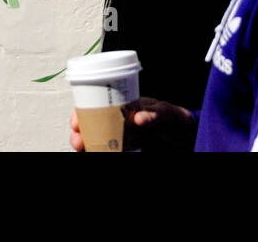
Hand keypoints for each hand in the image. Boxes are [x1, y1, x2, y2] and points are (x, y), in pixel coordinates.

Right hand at [69, 99, 194, 151]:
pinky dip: (100, 151)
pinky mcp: (126, 149)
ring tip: (84, 149)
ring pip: (96, 141)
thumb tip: (139, 118)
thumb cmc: (173, 118)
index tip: (75, 121)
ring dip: (87, 145)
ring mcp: (121, 137)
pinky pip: (109, 150)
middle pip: (90, 127)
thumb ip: (156, 114)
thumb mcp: (166, 112)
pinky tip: (97, 153)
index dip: (80, 113)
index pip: (95, 106)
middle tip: (78, 140)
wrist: (183, 134)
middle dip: (79, 133)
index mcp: (123, 105)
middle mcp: (118, 120)